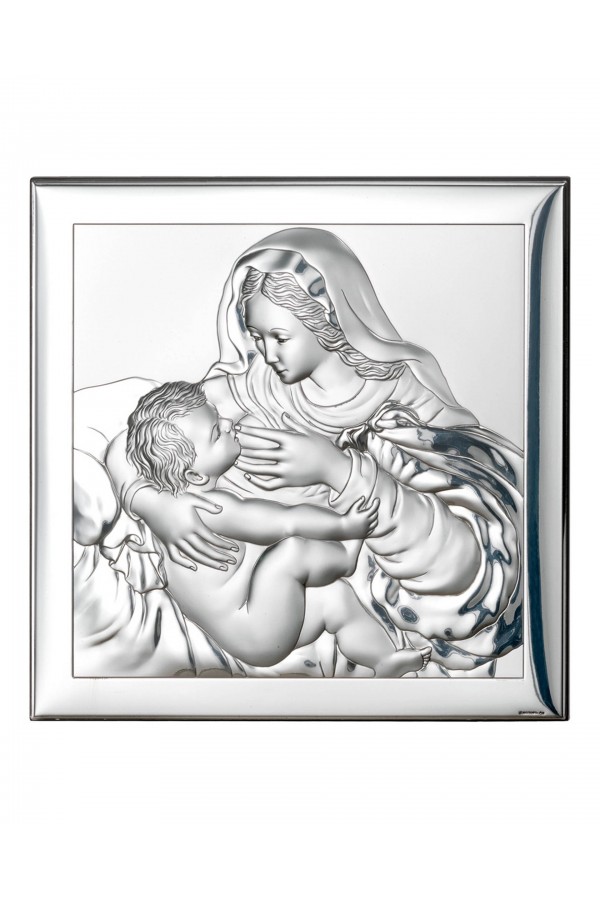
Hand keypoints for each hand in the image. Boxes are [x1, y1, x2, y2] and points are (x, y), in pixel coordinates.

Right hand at [133, 488, 237, 570]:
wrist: (150, 503)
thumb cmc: (172, 499)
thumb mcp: (191, 498)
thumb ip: (207, 504)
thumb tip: (221, 509)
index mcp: (193, 525)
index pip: (212, 539)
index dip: (225, 545)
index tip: (235, 549)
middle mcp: (185, 535)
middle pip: (206, 550)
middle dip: (220, 557)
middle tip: (232, 561)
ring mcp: (175, 541)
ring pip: (194, 556)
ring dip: (208, 562)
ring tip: (220, 566)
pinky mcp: (167, 543)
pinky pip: (175, 557)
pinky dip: (184, 563)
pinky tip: (194, 567)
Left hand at [235, 418, 349, 490]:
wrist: (334, 468)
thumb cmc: (323, 447)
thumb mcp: (309, 433)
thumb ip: (294, 425)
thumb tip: (282, 415)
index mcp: (291, 440)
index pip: (266, 434)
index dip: (251, 431)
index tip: (239, 429)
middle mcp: (287, 455)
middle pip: (260, 452)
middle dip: (245, 448)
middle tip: (233, 445)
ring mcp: (287, 470)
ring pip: (261, 468)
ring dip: (247, 464)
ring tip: (237, 461)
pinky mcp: (288, 482)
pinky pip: (269, 483)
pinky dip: (257, 481)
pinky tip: (249, 476)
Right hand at [341, 496, 379, 538]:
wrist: (342, 528)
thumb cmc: (347, 517)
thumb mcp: (352, 508)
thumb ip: (359, 502)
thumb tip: (364, 497)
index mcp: (365, 515)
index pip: (375, 508)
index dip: (377, 503)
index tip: (377, 499)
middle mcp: (367, 523)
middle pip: (376, 515)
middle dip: (375, 510)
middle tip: (371, 507)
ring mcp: (366, 529)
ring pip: (375, 523)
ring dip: (375, 518)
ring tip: (371, 515)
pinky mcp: (365, 534)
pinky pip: (372, 529)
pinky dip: (372, 525)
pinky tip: (369, 522)